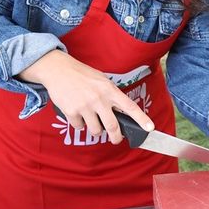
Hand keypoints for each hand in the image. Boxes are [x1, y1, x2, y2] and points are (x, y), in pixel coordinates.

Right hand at [19, 50, 152, 143]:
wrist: (58, 70)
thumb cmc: (82, 75)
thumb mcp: (102, 81)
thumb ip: (111, 96)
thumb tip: (120, 112)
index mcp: (110, 90)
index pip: (130, 107)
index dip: (141, 119)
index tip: (150, 128)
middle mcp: (99, 99)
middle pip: (113, 126)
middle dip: (116, 137)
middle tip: (116, 139)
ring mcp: (85, 106)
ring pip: (95, 130)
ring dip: (94, 129)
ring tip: (90, 118)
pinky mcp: (72, 111)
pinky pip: (79, 126)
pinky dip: (78, 123)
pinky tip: (76, 112)